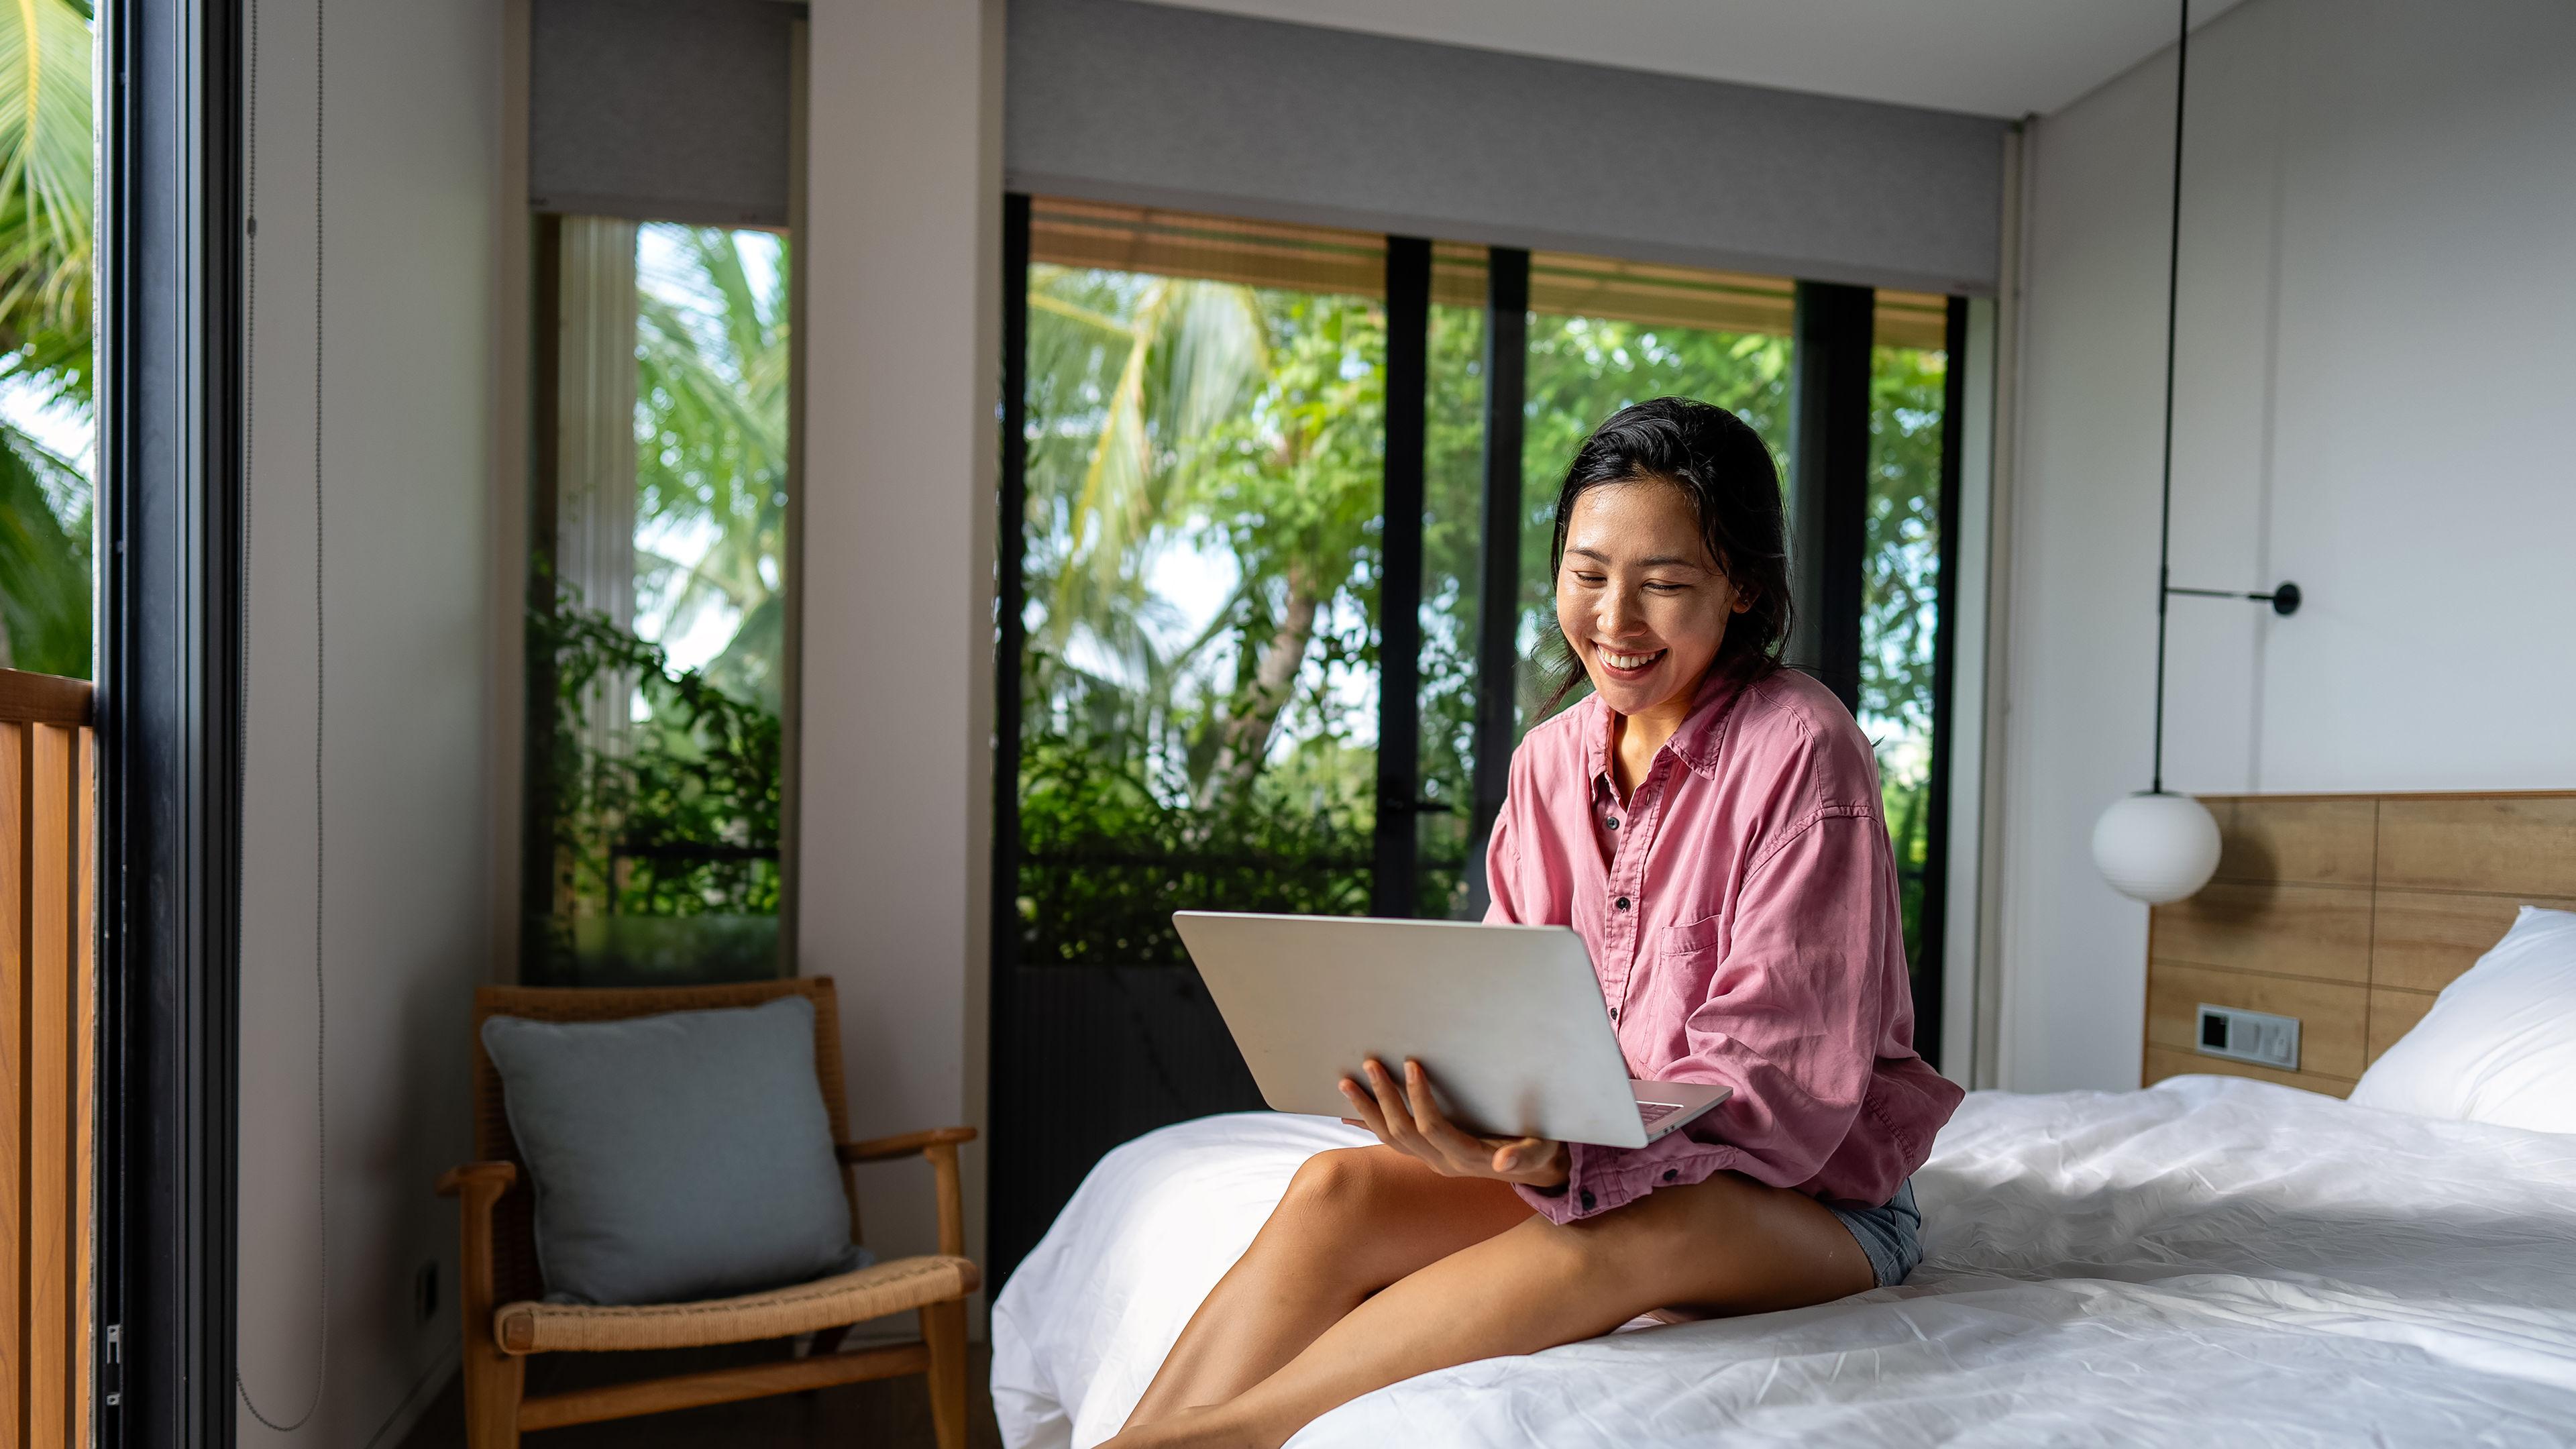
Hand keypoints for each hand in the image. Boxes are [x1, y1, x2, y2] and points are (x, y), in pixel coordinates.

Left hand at [1337, 1058, 1569, 1188]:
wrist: (1535, 1171)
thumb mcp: (1539, 1150)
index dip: (1419, 1097)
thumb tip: (1503, 1160)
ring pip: (1389, 1138)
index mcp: (1467, 1158)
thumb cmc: (1539, 1151)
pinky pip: (1391, 1142)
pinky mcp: (1427, 1155)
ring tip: (1346, 1083)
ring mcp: (1432, 1161)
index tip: (1413, 1064)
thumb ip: (1523, 1155)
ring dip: (1367, 1110)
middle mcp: (1443, 1163)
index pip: (1433, 1127)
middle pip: (1402, 1131)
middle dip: (1384, 1097)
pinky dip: (1369, 1126)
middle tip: (1370, 1064)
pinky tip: (1349, 1114)